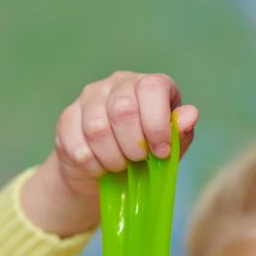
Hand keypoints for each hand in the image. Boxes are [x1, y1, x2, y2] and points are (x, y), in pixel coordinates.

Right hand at [21, 71, 197, 236]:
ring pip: (96, 128)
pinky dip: (92, 165)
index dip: (157, 124)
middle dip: (133, 145)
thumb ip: (180, 133)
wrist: (103, 172)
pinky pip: (78, 146)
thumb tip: (189, 115)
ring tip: (119, 166)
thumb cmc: (144, 155)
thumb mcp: (169, 148)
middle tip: (138, 161)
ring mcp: (88, 98)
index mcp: (148, 84)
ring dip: (112, 157)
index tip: (161, 152)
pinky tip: (99, 167)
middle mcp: (117, 83)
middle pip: (122, 109)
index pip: (152, 89)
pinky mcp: (66, 119)